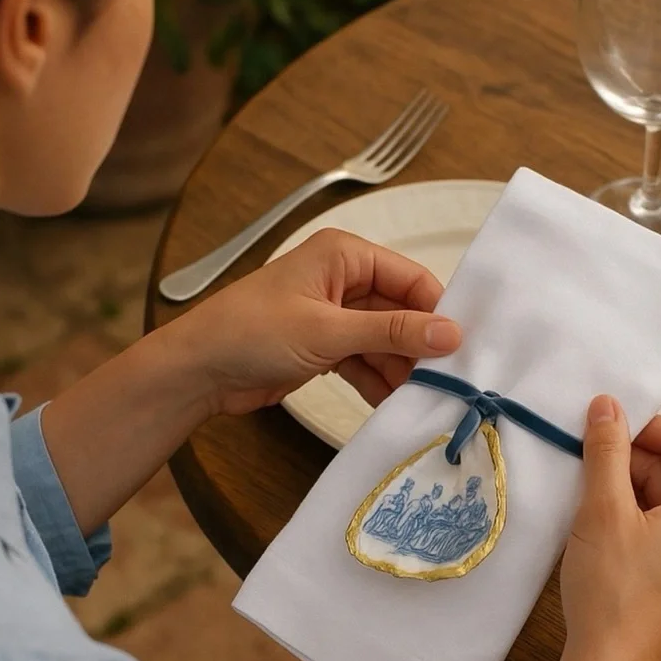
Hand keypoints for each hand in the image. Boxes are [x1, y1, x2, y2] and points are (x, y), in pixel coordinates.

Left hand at [178, 228, 462, 416]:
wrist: (198, 371)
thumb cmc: (253, 333)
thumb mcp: (328, 331)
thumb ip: (391, 332)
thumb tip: (452, 333)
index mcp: (346, 256)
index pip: (410, 279)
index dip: (437, 313)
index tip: (462, 350)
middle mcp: (344, 280)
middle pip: (401, 312)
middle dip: (419, 347)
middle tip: (447, 382)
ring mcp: (334, 316)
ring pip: (385, 342)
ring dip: (400, 370)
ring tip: (423, 400)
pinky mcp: (324, 348)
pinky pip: (364, 361)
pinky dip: (377, 381)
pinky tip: (393, 404)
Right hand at [560, 395, 660, 660]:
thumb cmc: (614, 593)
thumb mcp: (603, 509)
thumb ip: (606, 451)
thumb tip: (607, 407)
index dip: (640, 426)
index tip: (599, 427)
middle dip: (627, 460)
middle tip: (581, 460)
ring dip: (623, 489)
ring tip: (583, 496)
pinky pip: (659, 531)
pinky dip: (628, 518)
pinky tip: (594, 526)